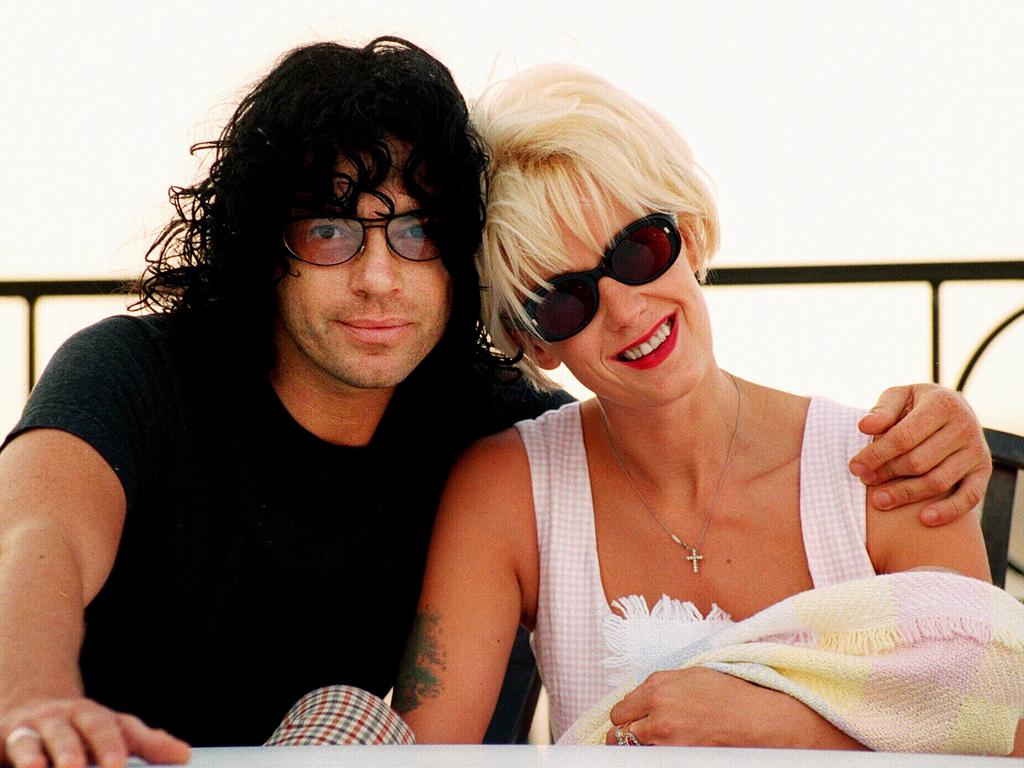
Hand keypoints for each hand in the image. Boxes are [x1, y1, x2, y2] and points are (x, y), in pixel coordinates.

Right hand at [1, 698, 189, 767]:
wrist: (33, 704)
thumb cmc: (83, 726)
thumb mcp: (115, 730)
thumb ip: (147, 743)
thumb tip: (183, 755)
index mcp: (93, 716)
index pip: (107, 729)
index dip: (111, 746)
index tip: (118, 764)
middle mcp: (60, 720)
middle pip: (69, 732)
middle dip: (74, 749)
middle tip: (79, 767)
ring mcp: (29, 730)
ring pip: (31, 740)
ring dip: (34, 755)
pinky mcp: (3, 740)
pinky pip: (6, 748)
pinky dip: (9, 755)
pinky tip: (14, 765)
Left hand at [603, 668, 859, 747]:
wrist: (757, 720)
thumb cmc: (729, 696)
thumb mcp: (690, 676)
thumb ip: (659, 687)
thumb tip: (640, 701)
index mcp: (657, 688)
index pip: (619, 711)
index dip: (626, 717)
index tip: (633, 721)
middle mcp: (657, 712)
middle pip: (619, 733)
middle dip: (626, 735)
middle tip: (640, 737)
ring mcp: (666, 737)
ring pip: (633, 749)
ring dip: (640, 747)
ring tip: (658, 744)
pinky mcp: (678, 755)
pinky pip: (652, 759)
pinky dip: (656, 755)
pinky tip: (670, 750)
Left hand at [850, 384, 990, 525]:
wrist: (952, 410)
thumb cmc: (915, 406)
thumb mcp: (899, 397)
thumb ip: (882, 410)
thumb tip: (864, 427)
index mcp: (943, 404)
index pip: (903, 437)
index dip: (876, 455)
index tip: (854, 467)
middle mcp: (965, 426)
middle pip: (918, 462)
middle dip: (887, 473)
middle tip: (865, 480)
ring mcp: (977, 450)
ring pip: (938, 482)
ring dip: (906, 494)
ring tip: (879, 500)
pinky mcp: (983, 471)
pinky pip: (970, 497)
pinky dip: (948, 511)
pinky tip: (924, 519)